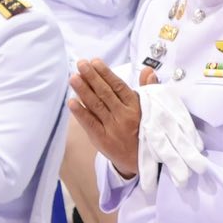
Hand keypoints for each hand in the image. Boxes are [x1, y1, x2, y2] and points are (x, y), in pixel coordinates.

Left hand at [68, 59, 141, 178]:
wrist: (143, 160)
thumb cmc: (145, 131)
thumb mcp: (151, 109)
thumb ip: (147, 89)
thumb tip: (147, 70)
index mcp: (136, 106)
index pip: (118, 86)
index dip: (106, 73)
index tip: (95, 62)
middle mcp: (124, 115)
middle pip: (105, 93)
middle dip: (92, 77)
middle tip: (81, 64)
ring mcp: (113, 128)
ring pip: (96, 105)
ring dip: (83, 90)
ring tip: (73, 77)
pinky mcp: (103, 139)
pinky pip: (90, 123)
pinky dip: (80, 113)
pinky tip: (71, 102)